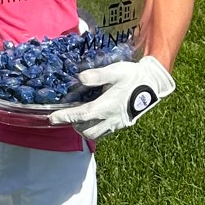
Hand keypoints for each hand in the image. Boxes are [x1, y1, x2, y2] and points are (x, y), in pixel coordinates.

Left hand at [48, 55, 174, 138]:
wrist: (153, 82)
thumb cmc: (133, 75)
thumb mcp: (115, 71)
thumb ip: (97, 75)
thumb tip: (80, 78)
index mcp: (107, 106)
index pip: (81, 115)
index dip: (64, 117)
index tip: (51, 118)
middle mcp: (111, 118)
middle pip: (86, 130)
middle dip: (73, 124)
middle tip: (65, 114)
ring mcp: (117, 123)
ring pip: (95, 134)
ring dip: (84, 128)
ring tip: (78, 116)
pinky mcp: (122, 124)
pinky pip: (104, 132)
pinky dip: (94, 128)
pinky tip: (93, 117)